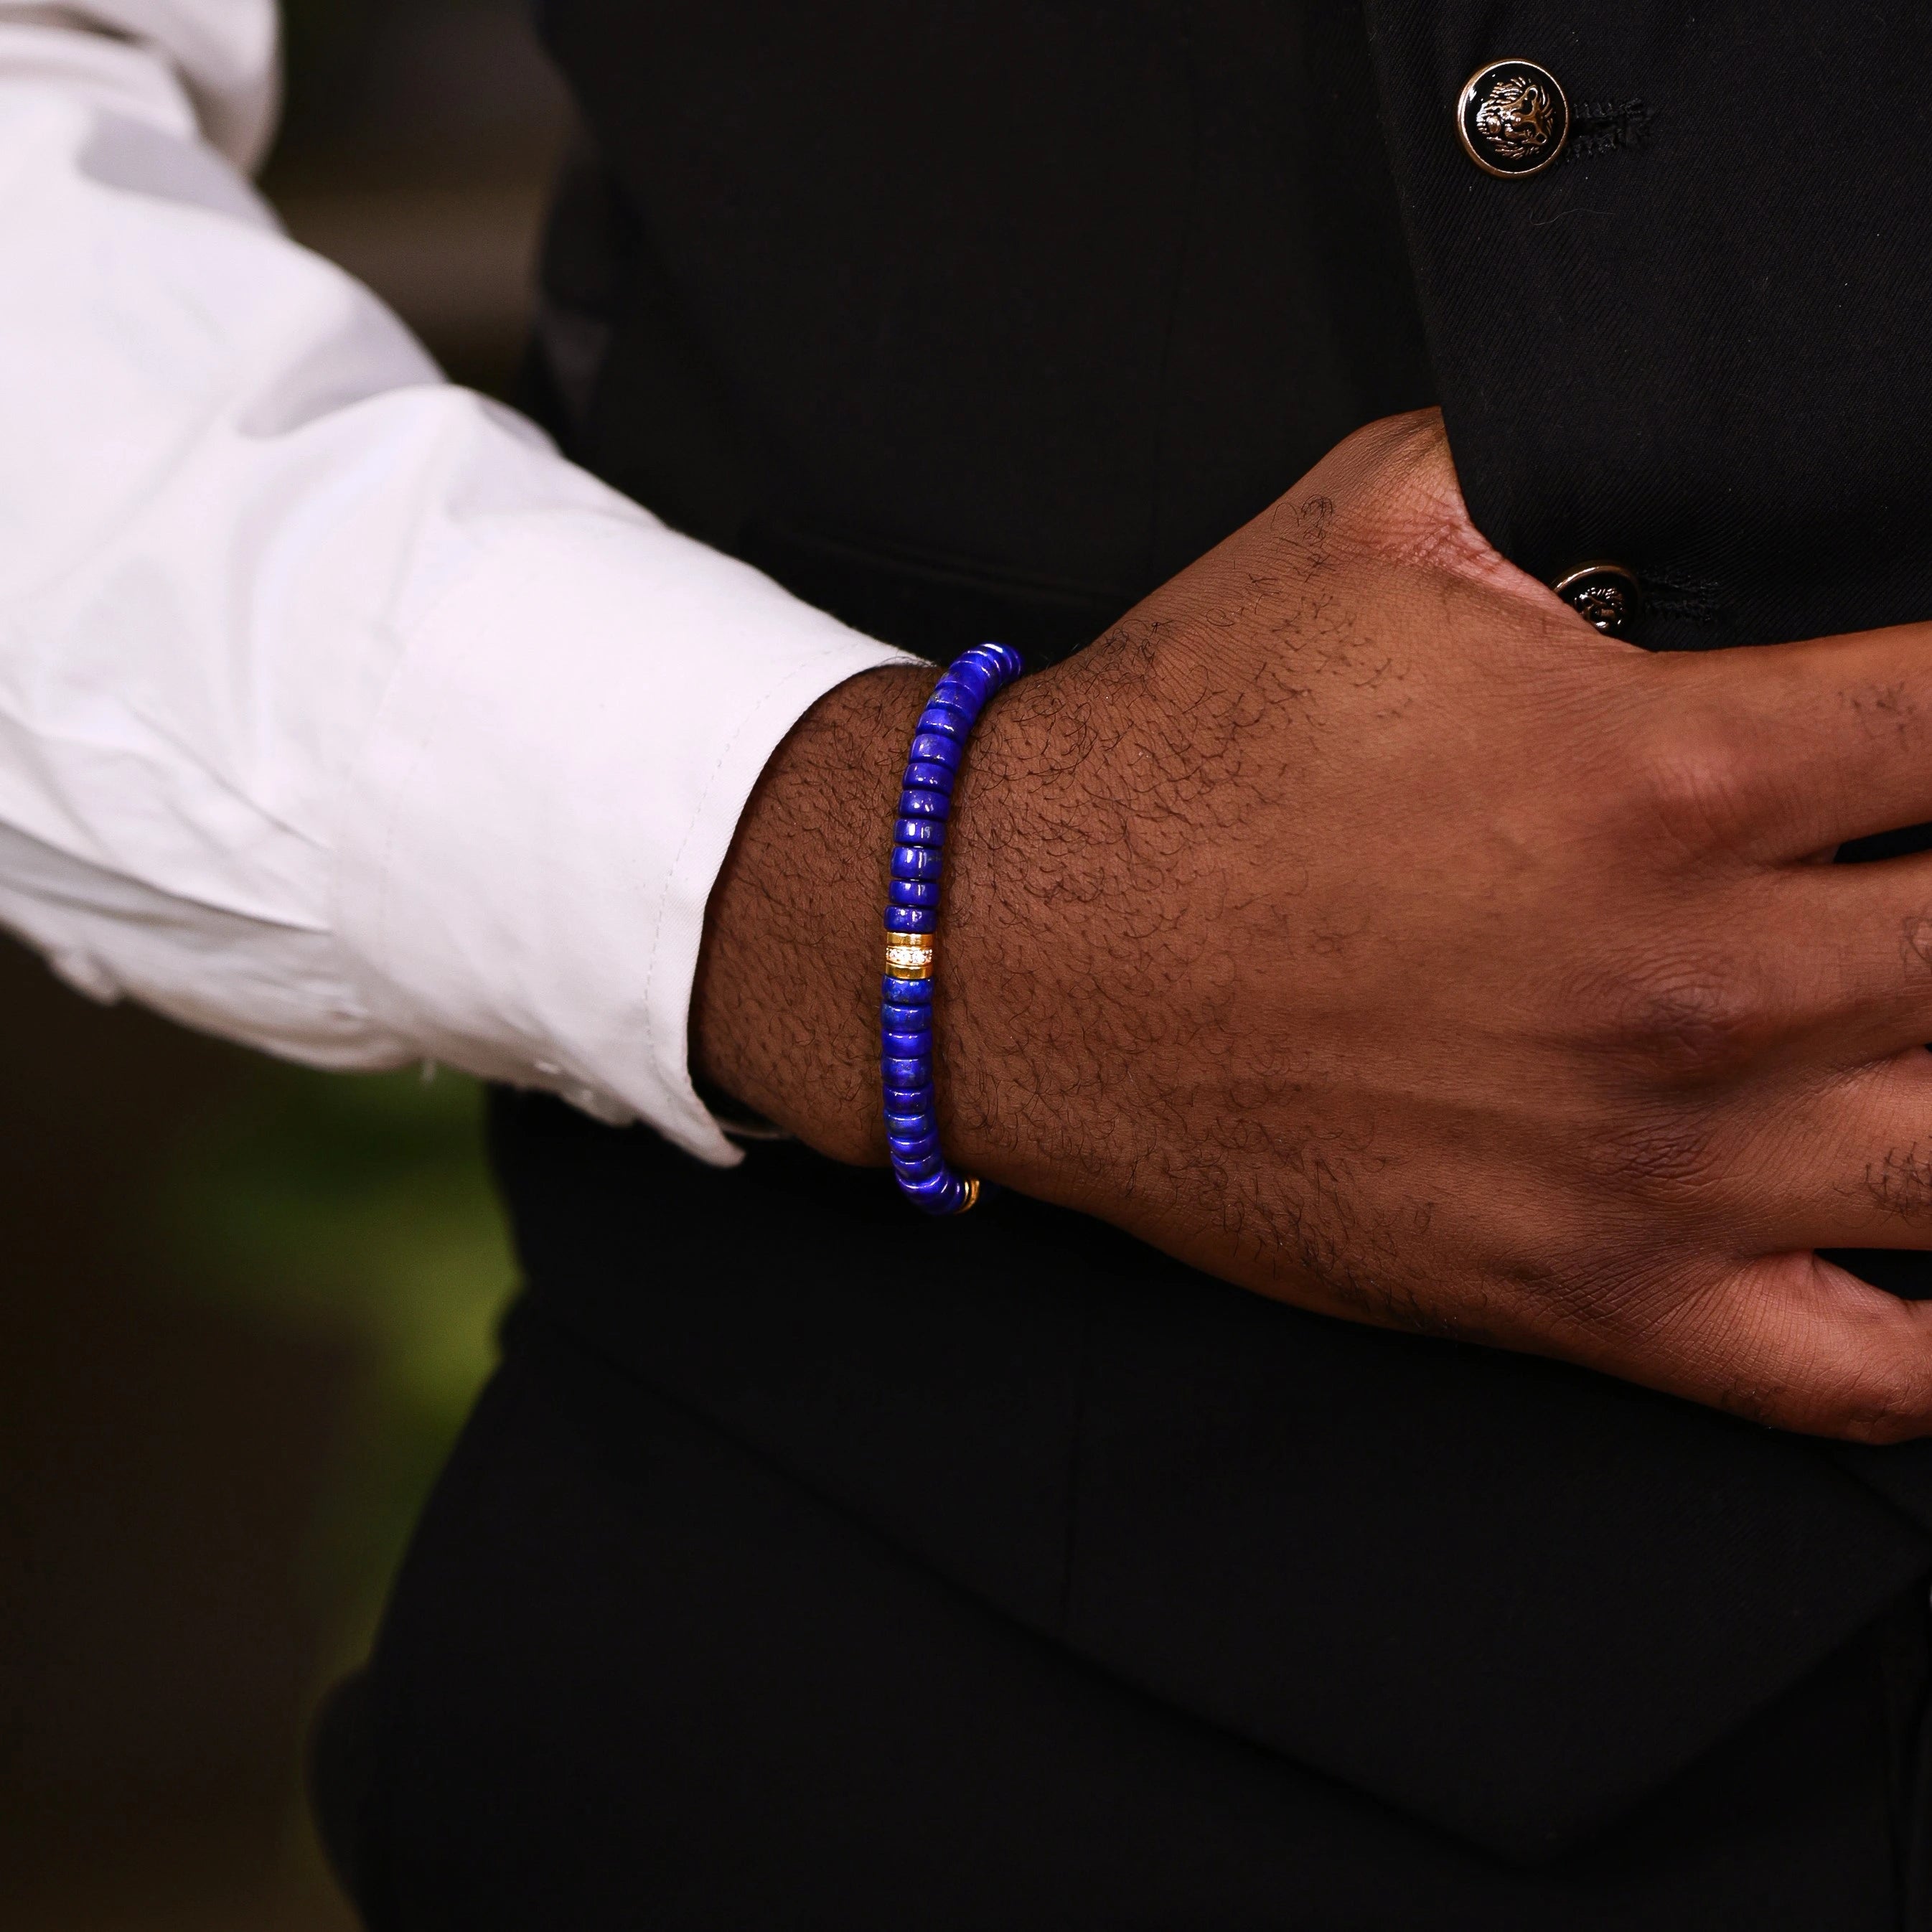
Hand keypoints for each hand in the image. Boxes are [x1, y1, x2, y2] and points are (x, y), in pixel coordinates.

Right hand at [696, 409, 1931, 1441]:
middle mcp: (1696, 980)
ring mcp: (1651, 1163)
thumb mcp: (1375, 526)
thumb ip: (1589, 479)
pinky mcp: (1580, 1294)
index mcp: (1672, 769)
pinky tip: (1925, 1257)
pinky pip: (1853, 1374)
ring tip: (1927, 1023)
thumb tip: (1713, 461)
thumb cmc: (1180, 753)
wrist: (1012, 951)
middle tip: (1926, 877)